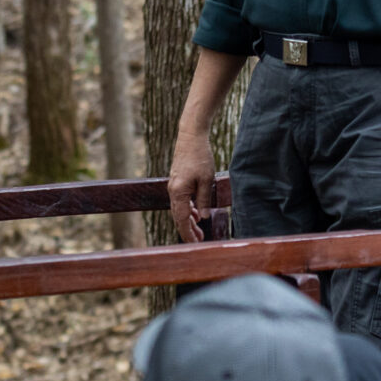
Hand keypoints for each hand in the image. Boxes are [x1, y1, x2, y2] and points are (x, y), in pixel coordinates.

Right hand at [166, 128, 215, 243]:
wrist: (191, 137)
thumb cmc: (200, 156)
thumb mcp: (207, 180)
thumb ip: (204, 199)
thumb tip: (204, 217)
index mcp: (179, 192)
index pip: (182, 219)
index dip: (188, 233)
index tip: (195, 243)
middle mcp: (173, 191)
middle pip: (179, 217)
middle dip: (189, 230)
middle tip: (200, 240)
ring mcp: (174, 186)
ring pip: (180, 209)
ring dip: (189, 220)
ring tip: (200, 230)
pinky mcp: (177, 181)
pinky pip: (181, 201)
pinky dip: (189, 209)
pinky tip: (197, 213)